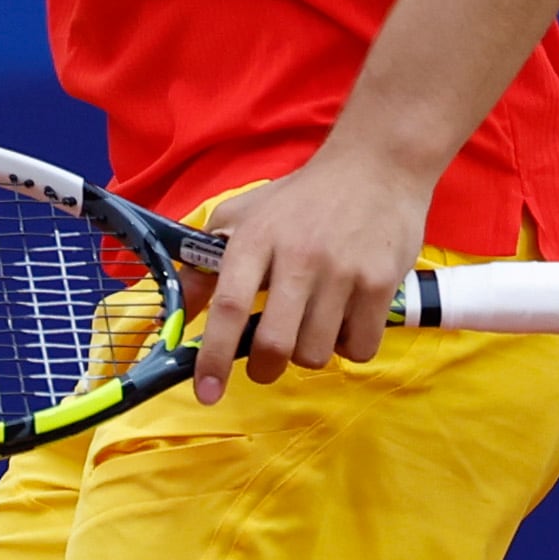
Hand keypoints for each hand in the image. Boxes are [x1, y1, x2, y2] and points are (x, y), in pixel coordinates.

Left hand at [181, 146, 429, 405]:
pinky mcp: (380, 283)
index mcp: (256, 238)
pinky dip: (349, 347)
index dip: (213, 357)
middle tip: (267, 362)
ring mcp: (342, 270)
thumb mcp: (244, 216)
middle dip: (265, 368)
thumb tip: (178, 311)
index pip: (228, 306)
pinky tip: (347, 319)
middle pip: (274, 343)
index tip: (206, 393)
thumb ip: (206, 263)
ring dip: (310, 351)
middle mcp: (298, 255)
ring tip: (314, 322)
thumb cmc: (302, 198)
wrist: (377, 166)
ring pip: (316, 352)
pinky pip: (359, 348)